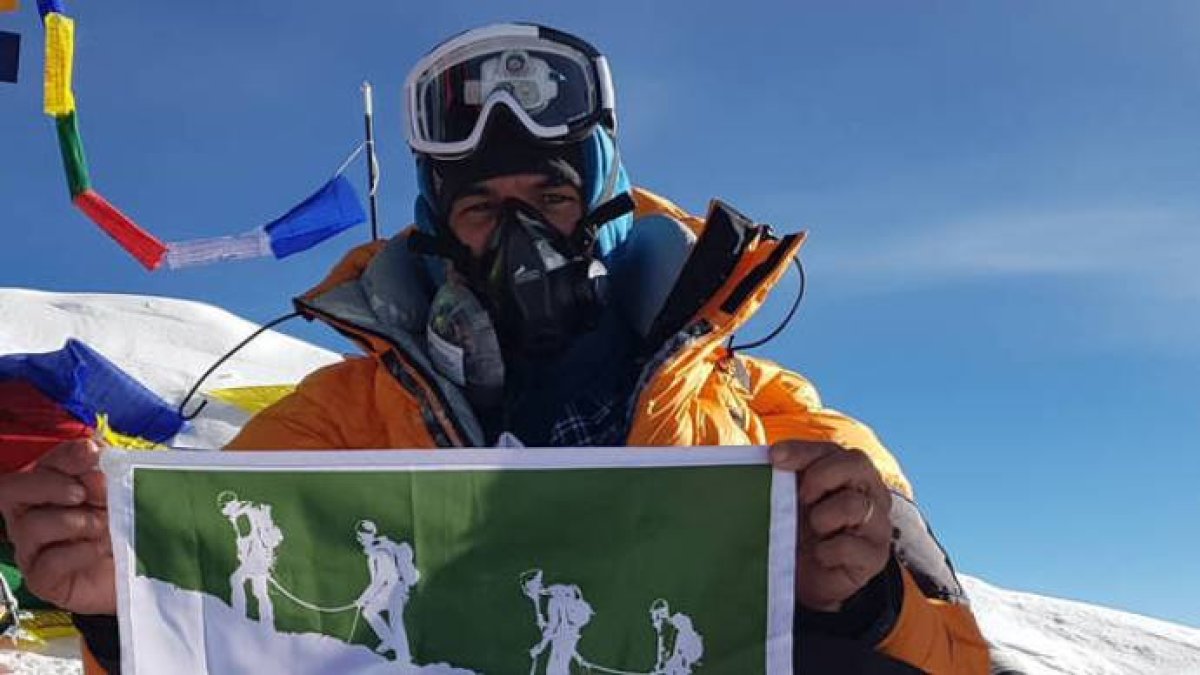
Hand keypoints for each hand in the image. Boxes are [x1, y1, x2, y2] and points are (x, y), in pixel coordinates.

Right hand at [0, 439, 115, 614]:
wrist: (141, 572)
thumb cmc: (126, 527)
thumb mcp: (122, 491)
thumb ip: (106, 470)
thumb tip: (93, 452)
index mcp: (51, 486)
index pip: (44, 462)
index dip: (65, 456)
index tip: (94, 454)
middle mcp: (32, 514)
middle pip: (13, 489)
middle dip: (51, 485)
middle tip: (84, 493)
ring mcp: (33, 548)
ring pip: (30, 526)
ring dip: (74, 521)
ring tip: (105, 525)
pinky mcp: (43, 578)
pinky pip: (46, 563)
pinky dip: (77, 552)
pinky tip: (100, 547)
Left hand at [770, 440, 892, 611]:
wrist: (806, 580)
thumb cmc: (798, 531)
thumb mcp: (789, 500)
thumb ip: (784, 478)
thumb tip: (766, 460)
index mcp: (849, 473)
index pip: (831, 449)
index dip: (802, 451)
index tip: (774, 458)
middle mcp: (870, 492)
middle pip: (856, 463)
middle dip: (820, 476)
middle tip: (801, 498)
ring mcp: (877, 523)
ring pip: (855, 504)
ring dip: (822, 517)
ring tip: (814, 531)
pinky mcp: (875, 556)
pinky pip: (849, 545)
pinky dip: (826, 551)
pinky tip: (820, 556)